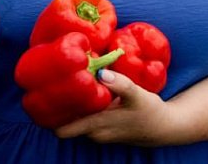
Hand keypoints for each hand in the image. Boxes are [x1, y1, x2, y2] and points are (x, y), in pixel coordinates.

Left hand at [54, 69, 177, 145]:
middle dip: (56, 108)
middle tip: (51, 85)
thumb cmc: (149, 110)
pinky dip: (79, 109)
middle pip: (63, 124)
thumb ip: (120, 84)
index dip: (50, 115)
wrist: (163, 127)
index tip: (44, 96)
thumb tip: (102, 73)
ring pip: (73, 121)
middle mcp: (93, 133)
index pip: (63, 128)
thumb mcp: (137, 94)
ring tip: (64, 84)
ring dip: (69, 107)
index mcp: (97, 125)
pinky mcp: (101, 130)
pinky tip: (80, 92)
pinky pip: (82, 120)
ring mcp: (96, 133)